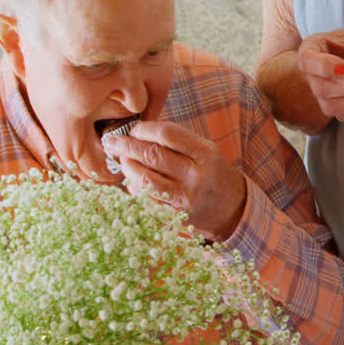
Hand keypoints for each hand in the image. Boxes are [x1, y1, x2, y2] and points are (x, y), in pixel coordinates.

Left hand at [103, 121, 247, 240]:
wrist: (232, 208)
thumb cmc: (212, 173)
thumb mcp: (204, 151)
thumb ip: (176, 141)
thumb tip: (137, 133)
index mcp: (204, 153)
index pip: (166, 134)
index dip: (143, 129)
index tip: (133, 130)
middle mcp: (195, 175)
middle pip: (152, 155)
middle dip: (125, 146)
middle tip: (111, 142)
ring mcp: (184, 197)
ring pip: (144, 178)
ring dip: (127, 167)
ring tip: (122, 160)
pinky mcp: (174, 215)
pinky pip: (145, 199)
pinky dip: (134, 187)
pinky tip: (132, 181)